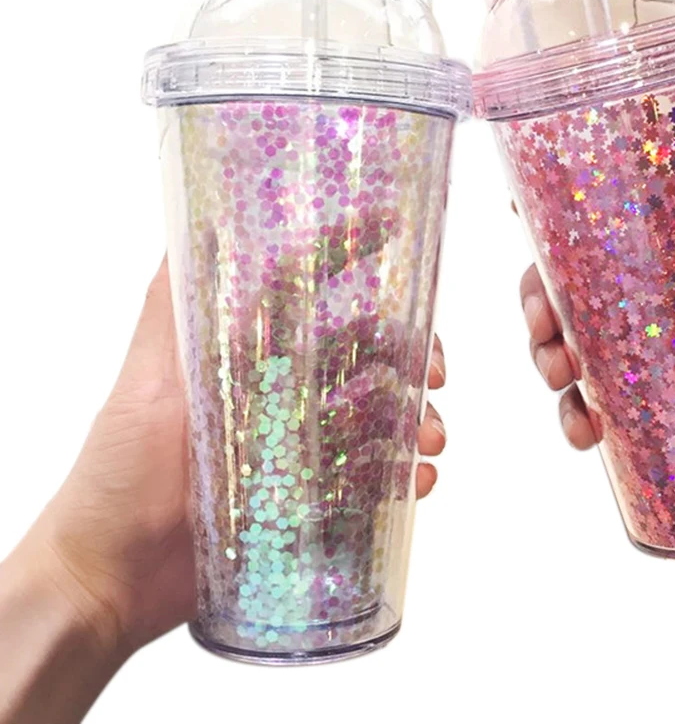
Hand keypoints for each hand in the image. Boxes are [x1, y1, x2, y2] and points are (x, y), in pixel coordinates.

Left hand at [10, 259, 448, 658]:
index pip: (313, 294)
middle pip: (367, 356)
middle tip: (434, 374)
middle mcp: (282, 395)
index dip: (352, 258)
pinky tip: (418, 483)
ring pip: (381, 417)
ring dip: (419, 420)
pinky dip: (406, 477)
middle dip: (411, 355)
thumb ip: (171, 308)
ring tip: (430, 442)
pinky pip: (373, 482)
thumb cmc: (116, 475)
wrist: (110, 578)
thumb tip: (194, 227)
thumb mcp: (145, 380)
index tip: (389, 229)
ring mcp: (301, 450)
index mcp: (251, 356)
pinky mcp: (311, 503)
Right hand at [522, 176, 674, 486]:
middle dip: (542, 306)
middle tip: (542, 325)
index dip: (563, 230)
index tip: (525, 223)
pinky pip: (619, 418)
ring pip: (587, 357)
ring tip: (560, 378)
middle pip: (582, 297)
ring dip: (552, 363)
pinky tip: (585, 432)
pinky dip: (585, 422)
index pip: (617, 234)